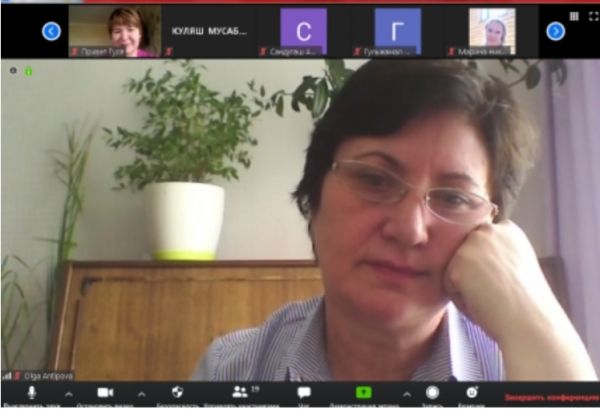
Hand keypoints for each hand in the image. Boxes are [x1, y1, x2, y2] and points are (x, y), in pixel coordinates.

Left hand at [443, 220, 596, 379]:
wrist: (530, 320)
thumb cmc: (527, 300)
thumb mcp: (518, 261)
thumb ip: (498, 250)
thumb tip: (477, 256)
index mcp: (506, 228)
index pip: (480, 241)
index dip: (486, 262)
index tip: (500, 277)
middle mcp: (487, 230)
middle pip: (464, 252)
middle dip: (471, 271)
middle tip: (493, 290)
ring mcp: (470, 246)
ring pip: (454, 268)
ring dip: (465, 285)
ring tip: (489, 298)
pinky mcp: (457, 265)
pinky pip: (449, 286)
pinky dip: (460, 300)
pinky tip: (482, 304)